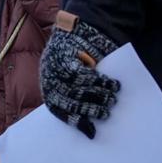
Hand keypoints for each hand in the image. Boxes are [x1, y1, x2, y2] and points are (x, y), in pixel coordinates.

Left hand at [39, 12, 120, 138]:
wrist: (74, 30)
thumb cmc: (75, 61)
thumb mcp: (70, 80)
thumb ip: (77, 97)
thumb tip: (93, 125)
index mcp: (48, 88)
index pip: (58, 109)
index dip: (75, 120)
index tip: (91, 132)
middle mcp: (48, 78)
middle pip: (68, 99)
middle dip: (89, 108)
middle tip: (106, 113)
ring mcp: (55, 66)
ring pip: (77, 87)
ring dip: (97, 95)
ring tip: (113, 99)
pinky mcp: (66, 55)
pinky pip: (84, 73)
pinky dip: (100, 81)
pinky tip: (113, 84)